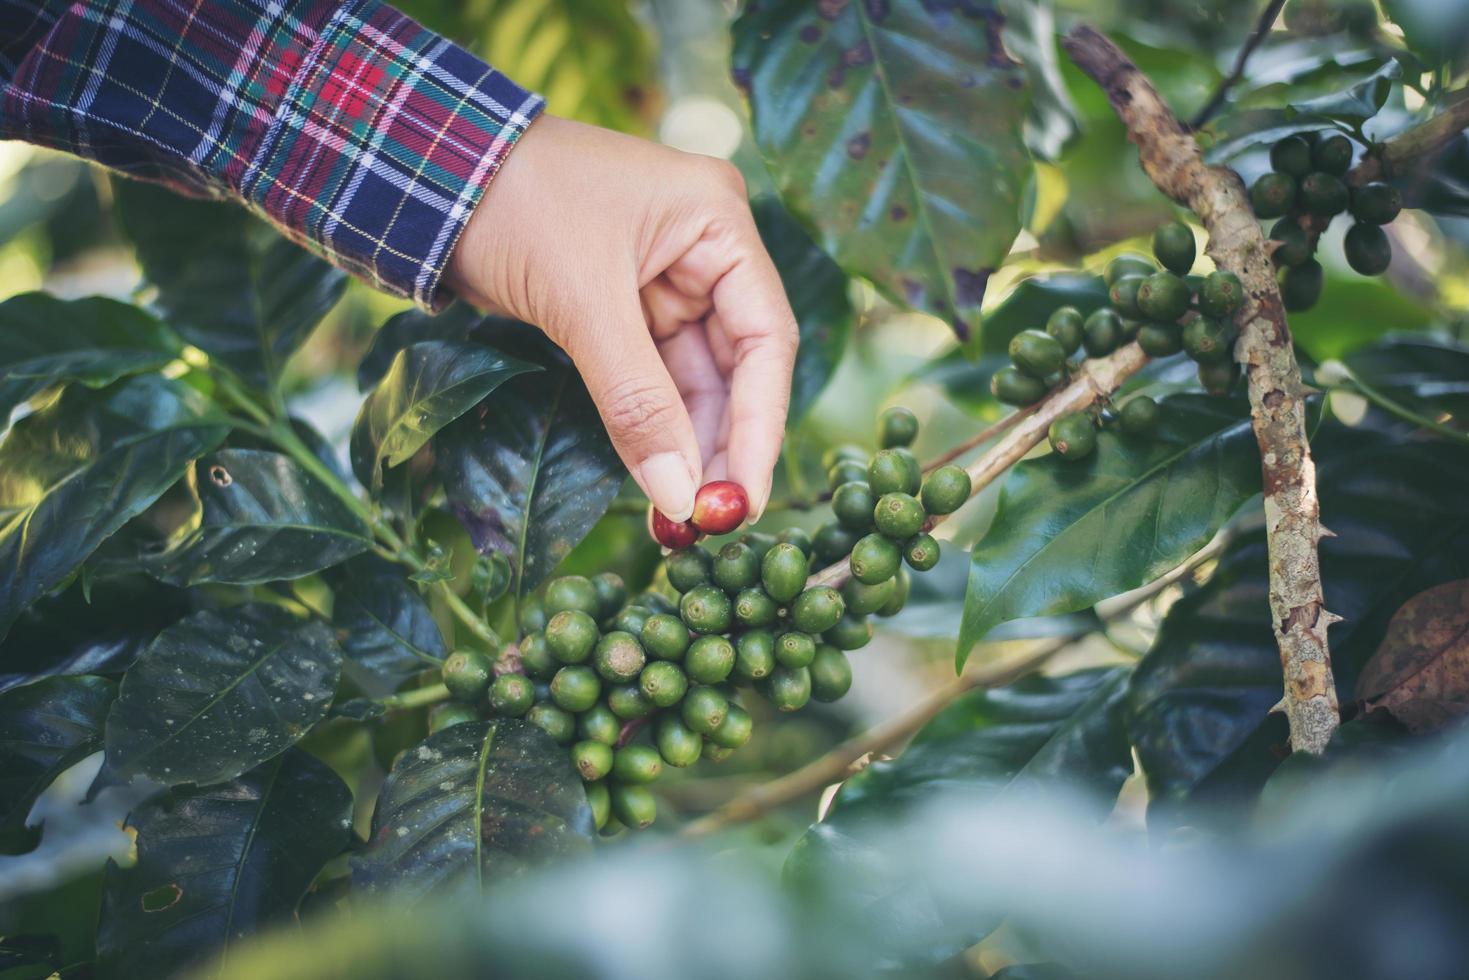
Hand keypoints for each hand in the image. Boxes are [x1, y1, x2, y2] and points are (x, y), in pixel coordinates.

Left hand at [445, 114, 798, 522]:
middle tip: (710, 522)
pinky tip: (655, 479)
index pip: (766, 340)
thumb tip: (676, 494)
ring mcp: (666, 280)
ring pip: (694, 381)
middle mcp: (705, 250)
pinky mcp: (624, 307)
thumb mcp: (581, 301)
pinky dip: (652, 428)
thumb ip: (635, 400)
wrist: (425, 174)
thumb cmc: (514, 204)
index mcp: (719, 222)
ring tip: (680, 517)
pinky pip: (652, 379)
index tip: (744, 498)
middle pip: (737, 367)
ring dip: (688, 447)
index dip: (760, 427)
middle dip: (722, 446)